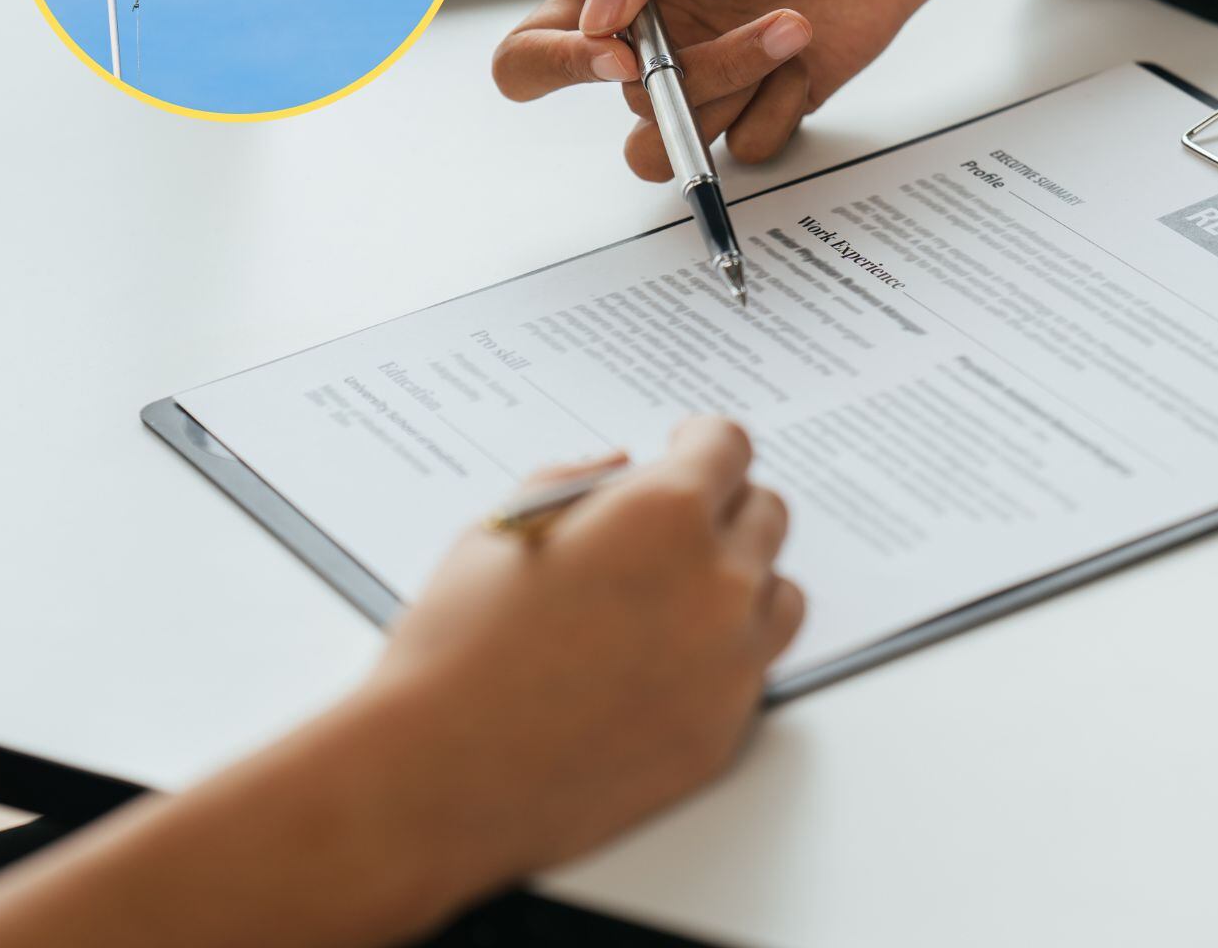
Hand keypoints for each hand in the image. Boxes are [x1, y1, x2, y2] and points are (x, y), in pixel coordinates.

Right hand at [359, 417, 802, 913]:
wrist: (439, 775)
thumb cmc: (456, 649)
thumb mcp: (502, 529)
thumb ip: (578, 484)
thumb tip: (619, 472)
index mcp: (665, 513)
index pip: (731, 448)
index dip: (703, 443)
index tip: (691, 449)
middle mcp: (717, 582)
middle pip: (767, 514)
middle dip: (724, 507)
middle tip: (681, 523)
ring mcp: (731, 663)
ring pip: (778, 594)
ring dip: (742, 581)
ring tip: (682, 593)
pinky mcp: (725, 730)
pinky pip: (753, 671)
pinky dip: (724, 655)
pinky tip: (666, 661)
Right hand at [493, 0, 954, 178]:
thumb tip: (592, 16)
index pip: (531, 55)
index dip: (557, 70)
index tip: (623, 56)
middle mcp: (656, 40)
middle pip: (630, 104)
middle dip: (699, 74)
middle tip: (772, 20)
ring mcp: (711, 77)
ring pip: (681, 137)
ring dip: (740, 90)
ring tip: (796, 27)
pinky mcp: (765, 103)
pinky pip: (747, 146)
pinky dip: (781, 108)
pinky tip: (810, 56)